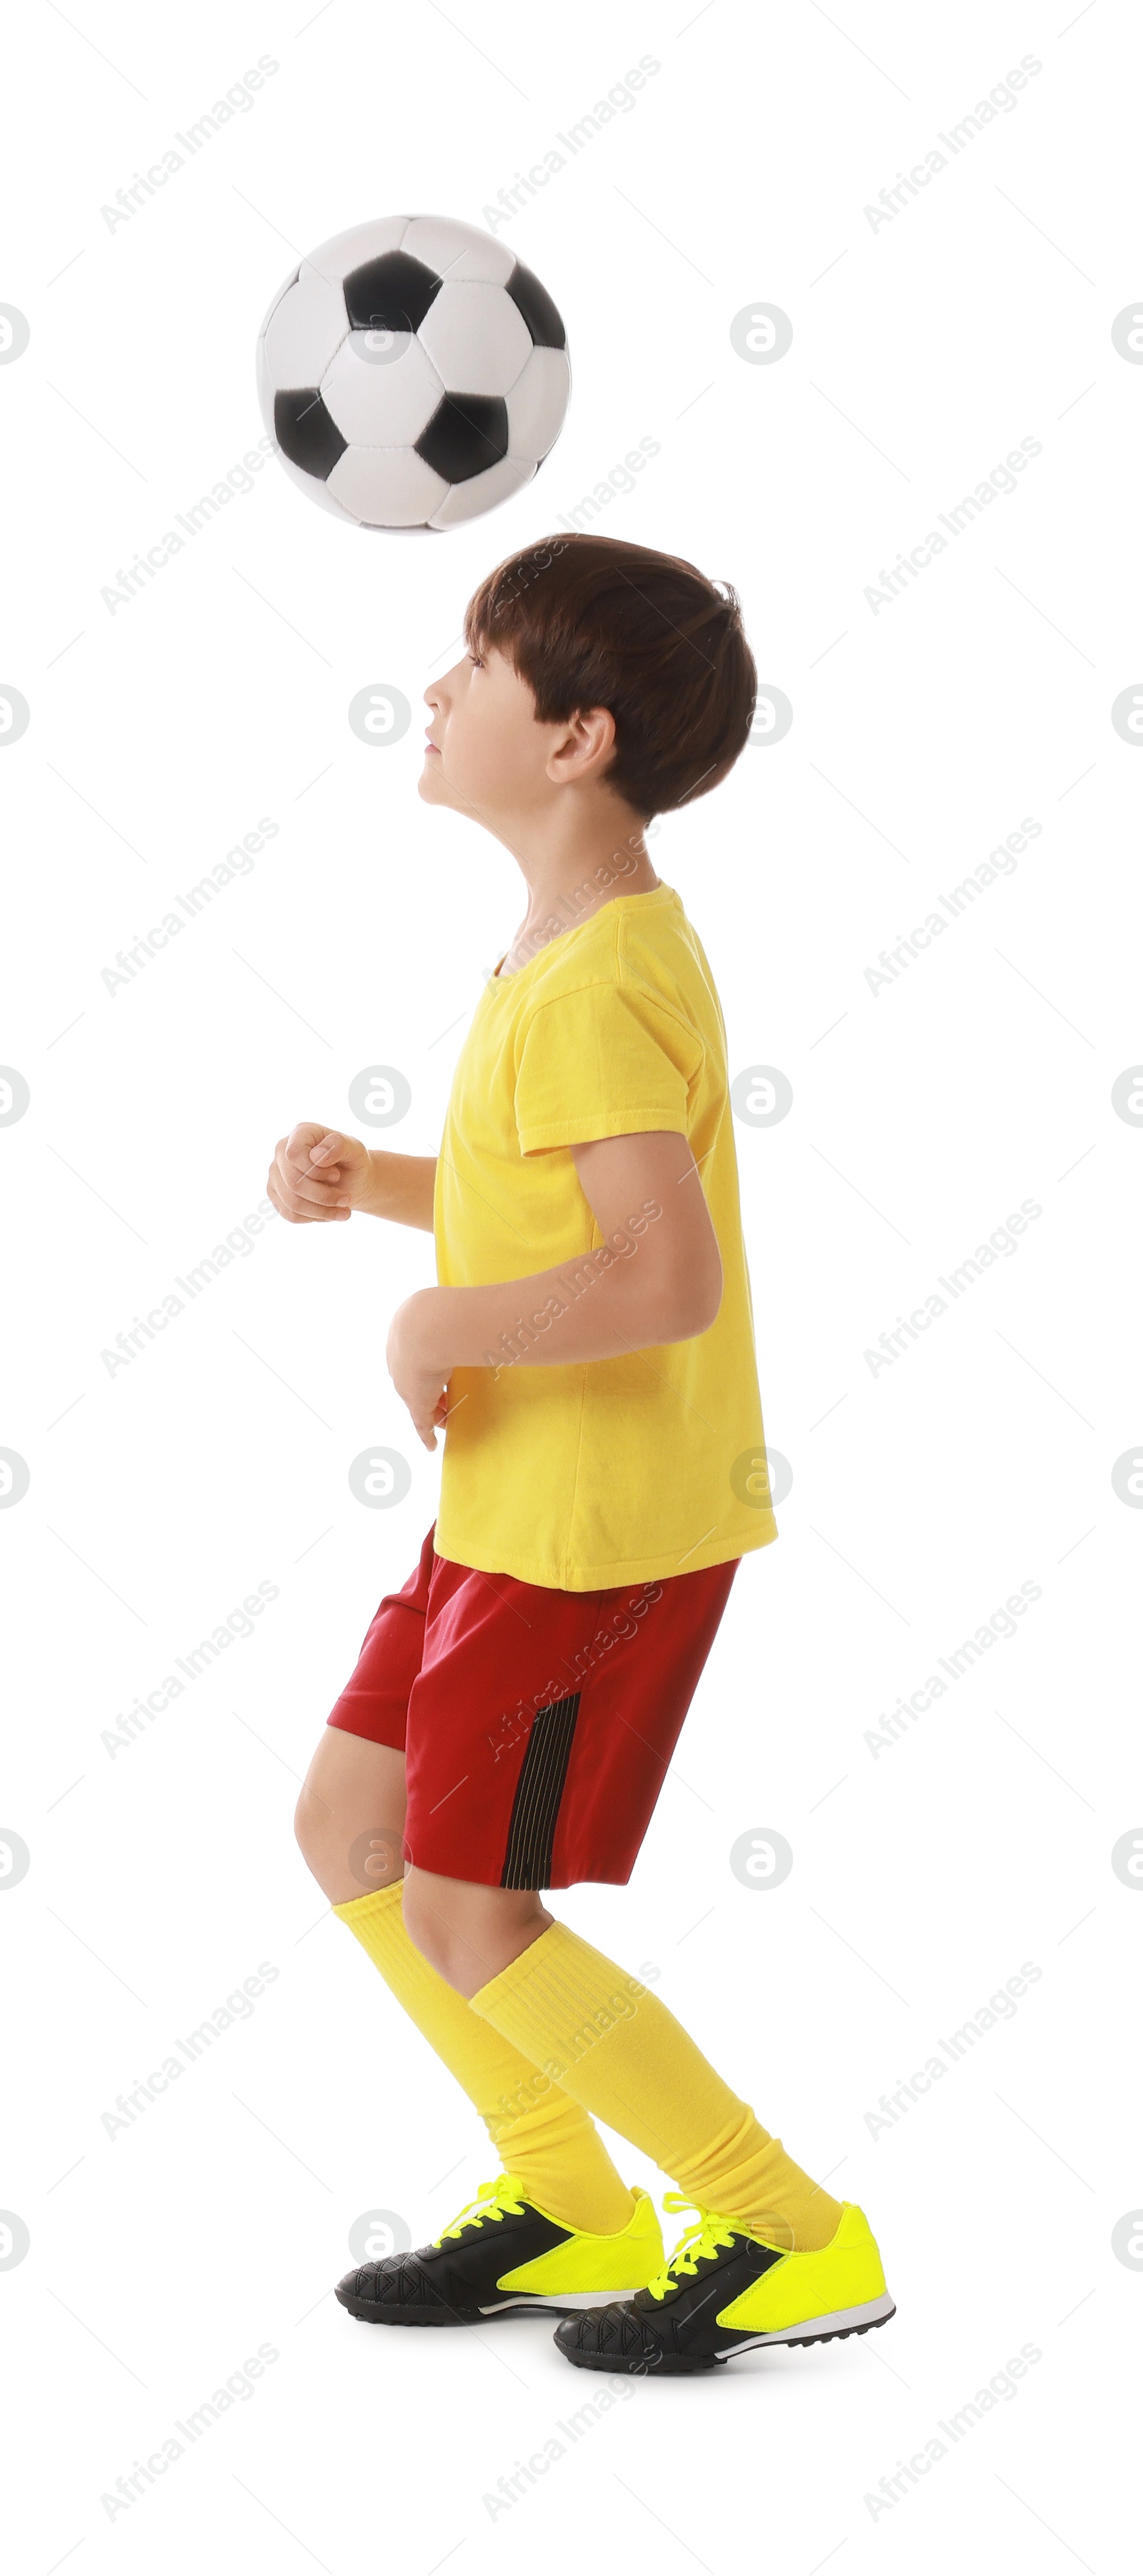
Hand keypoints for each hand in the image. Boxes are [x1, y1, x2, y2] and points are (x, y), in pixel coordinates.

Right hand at [267, 1124, 372, 1222]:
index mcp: (300, 1133)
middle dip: (324, 1196)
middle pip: (293, 1182)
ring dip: (322, 1211)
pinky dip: (314, 1218)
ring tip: (344, 1211)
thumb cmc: (352, 1161)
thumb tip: (317, 1156)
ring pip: (292, 1203)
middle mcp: (282, 1151)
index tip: (336, 1175)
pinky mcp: (276, 1195)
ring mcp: (276, 1174)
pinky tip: (329, 1213)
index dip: (315, 1171)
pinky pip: (290, 1214)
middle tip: (346, 1199)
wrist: (352, 1181)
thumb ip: (339, 1146)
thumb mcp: (356, 1150)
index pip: (294, 1154)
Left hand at [387, 1293, 451, 1451]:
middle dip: (430, 1391)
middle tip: (445, 1400)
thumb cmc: (442, 1313)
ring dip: (434, 1411)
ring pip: (421, 1401)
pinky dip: (426, 1434)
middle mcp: (399, 1362)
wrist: (427, 1328)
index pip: (415, 1358)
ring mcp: (407, 1383)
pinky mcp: (416, 1403)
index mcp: (404, 1336)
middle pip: (416, 1382)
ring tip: (447, 1419)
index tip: (441, 1374)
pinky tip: (431, 1444)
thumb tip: (490, 1310)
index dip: (429, 1368)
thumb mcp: (448, 1311)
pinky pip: (421, 1423)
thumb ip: (463, 1315)